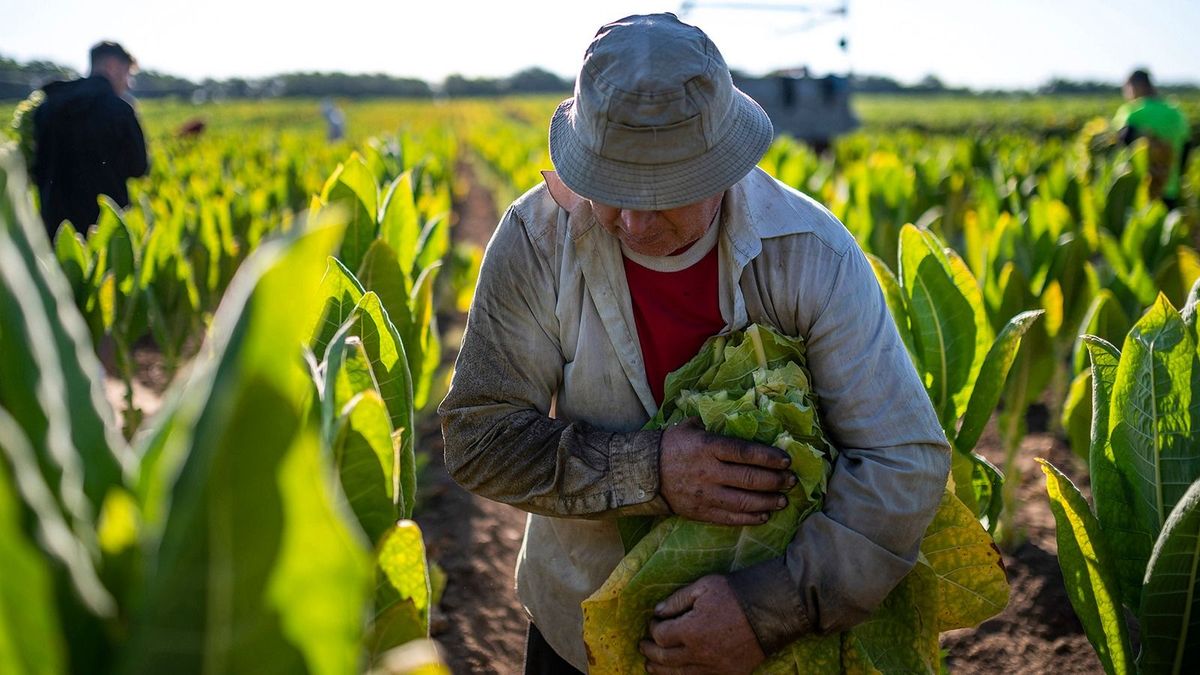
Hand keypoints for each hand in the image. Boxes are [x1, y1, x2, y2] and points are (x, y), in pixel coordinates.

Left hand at [640, 575, 765, 673]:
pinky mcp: (729, 673)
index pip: (661, 636)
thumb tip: (657, 612)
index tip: (653, 622)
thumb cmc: (736, 594)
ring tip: (651, 667)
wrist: (772, 610)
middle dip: (651, 652)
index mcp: (691, 630)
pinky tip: (678, 674)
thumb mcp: (704, 587)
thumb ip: (677, 600)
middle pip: (666, 658)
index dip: (653, 629)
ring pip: (680, 674)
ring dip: (662, 670)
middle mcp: (699, 653)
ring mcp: (715, 667)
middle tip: (643, 647)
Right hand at [659, 418, 795, 524]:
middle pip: (750, 479)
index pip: (745, 452)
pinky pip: (730, 518)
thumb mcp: (690, 426)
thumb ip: (714, 424)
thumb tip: (740, 417)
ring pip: (744, 501)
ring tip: (782, 500)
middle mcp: (709, 472)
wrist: (642, 472)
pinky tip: (764, 515)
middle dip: (775, 481)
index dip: (768, 457)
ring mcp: (705, 495)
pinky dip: (750, 518)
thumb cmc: (670, 445)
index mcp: (708, 447)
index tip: (786, 460)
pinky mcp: (701, 512)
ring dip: (768, 501)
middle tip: (791, 481)